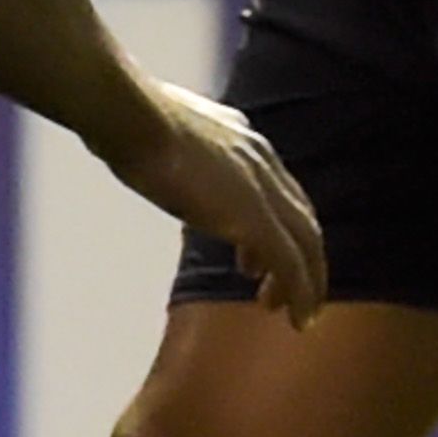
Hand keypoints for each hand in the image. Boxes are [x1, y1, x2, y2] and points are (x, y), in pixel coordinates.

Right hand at [88, 81, 327, 329]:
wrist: (133, 117)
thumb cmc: (131, 120)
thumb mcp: (165, 132)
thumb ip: (175, 149)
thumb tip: (153, 155)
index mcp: (242, 139)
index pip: (279, 189)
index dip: (280, 226)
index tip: (259, 259)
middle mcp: (262, 160)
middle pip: (303, 218)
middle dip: (303, 259)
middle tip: (289, 294)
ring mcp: (262, 189)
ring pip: (307, 243)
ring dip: (306, 281)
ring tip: (294, 312)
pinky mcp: (254, 217)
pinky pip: (291, 264)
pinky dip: (301, 293)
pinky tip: (296, 319)